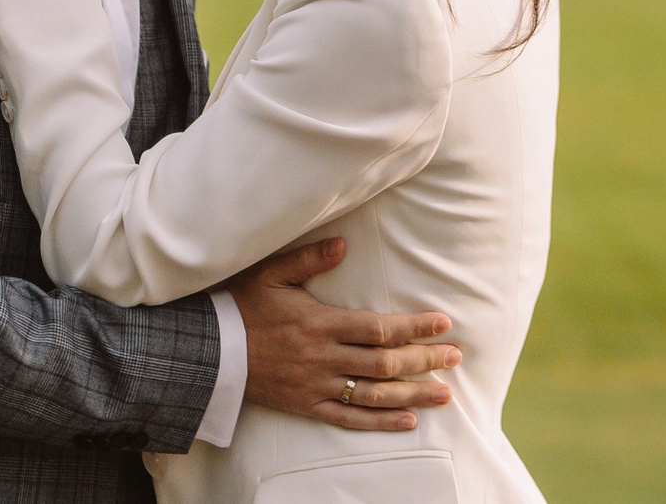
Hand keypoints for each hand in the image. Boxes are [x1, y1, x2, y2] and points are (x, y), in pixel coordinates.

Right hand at [227, 238, 460, 432]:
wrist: (210, 351)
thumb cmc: (241, 306)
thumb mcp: (270, 273)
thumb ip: (308, 259)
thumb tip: (343, 245)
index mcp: (321, 323)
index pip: (379, 329)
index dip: (414, 327)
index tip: (443, 324)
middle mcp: (325, 358)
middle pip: (385, 364)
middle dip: (424, 360)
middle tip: (456, 357)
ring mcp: (317, 386)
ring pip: (373, 395)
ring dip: (412, 394)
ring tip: (444, 393)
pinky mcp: (307, 405)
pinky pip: (349, 419)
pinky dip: (380, 422)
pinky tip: (407, 421)